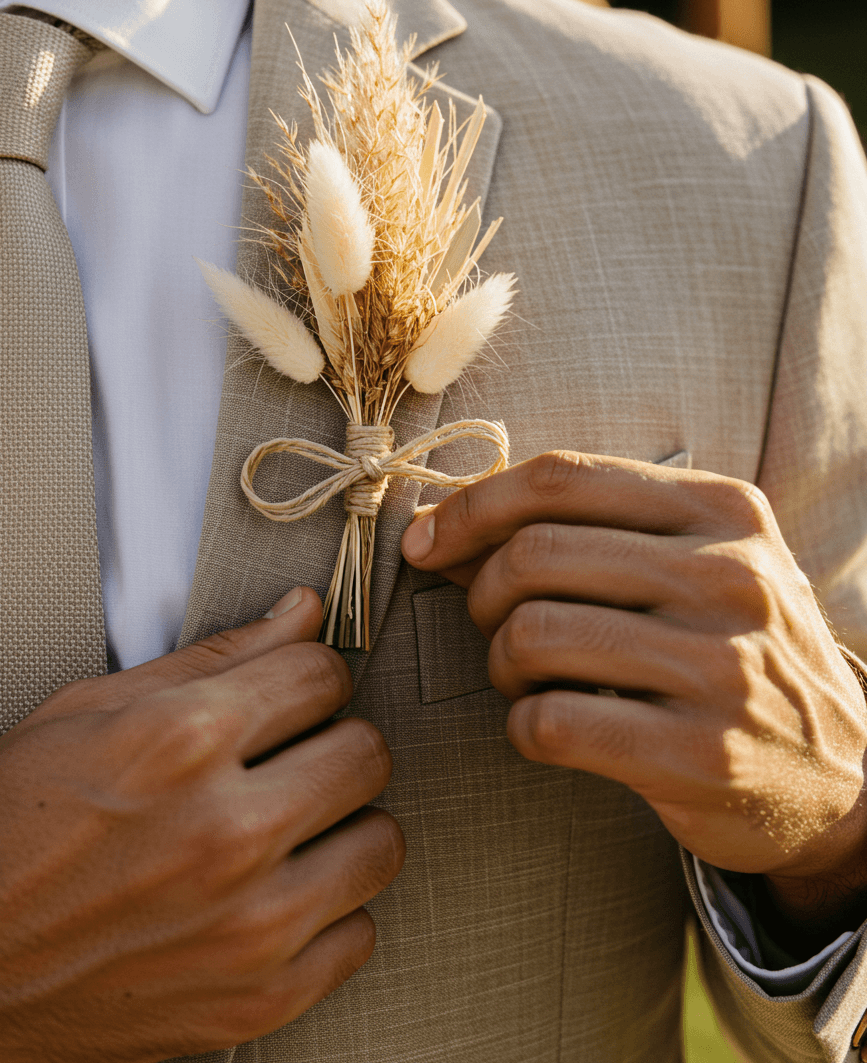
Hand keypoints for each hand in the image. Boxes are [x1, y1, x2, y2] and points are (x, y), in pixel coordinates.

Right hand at [0, 588, 403, 1062]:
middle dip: (336, 739)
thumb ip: (213, 656)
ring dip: (344, 825)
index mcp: (182, 741)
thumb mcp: (91, 711)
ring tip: (294, 825)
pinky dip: (330, 911)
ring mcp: (249, 925)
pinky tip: (281, 892)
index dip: (309, 673)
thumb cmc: (5, 835)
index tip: (297, 690)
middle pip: (367, 752)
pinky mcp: (257, 1000)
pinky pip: (359, 933)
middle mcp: (226, 832)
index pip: (322, 673)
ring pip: (381, 842)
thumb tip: (296, 613)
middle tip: (298, 754)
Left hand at [402, 452, 866, 937]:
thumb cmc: (737, 651)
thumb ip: (589, 530)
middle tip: (489, 621)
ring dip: (500, 662)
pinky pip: (552, 723)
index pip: (561, 478)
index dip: (471, 505)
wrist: (844, 774)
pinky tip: (548, 728)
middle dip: (480, 591)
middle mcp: (731, 578)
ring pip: (533, 636)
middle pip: (534, 555)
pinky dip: (523, 727)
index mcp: (723, 511)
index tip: (427, 541)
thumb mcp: (696, 563)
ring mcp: (722, 668)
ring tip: (524, 677)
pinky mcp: (701, 754)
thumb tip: (446, 527)